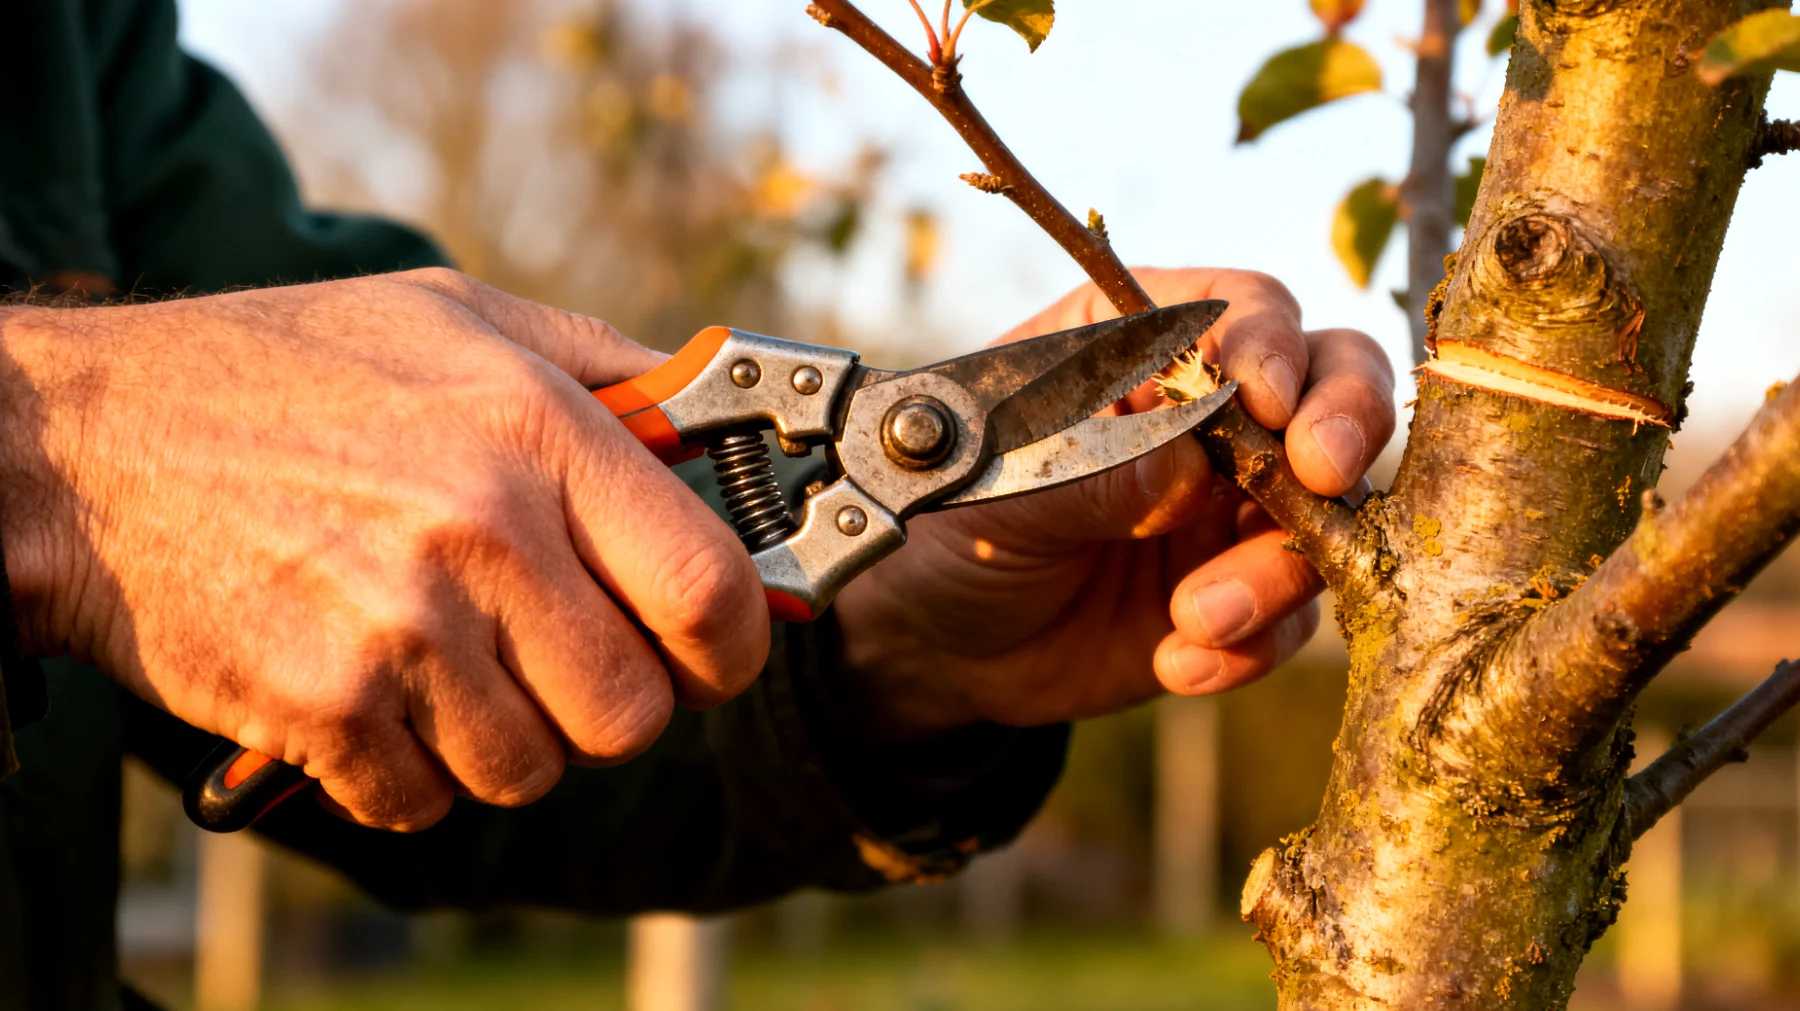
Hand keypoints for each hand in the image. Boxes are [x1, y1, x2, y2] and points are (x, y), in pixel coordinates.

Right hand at [0, 269, 769, 829]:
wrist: (81, 447)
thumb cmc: (279, 372)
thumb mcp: (458, 319)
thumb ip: (605, 368)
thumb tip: (715, 419)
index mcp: (539, 433)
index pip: (710, 593)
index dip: (733, 646)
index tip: (711, 653)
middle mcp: (484, 533)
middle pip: (631, 714)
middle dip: (608, 706)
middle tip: (562, 663)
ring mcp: (401, 629)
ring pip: (530, 769)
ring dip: (503, 739)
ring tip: (448, 664)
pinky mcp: (321, 708)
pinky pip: (424, 802)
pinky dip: (408, 772)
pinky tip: (373, 694)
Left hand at [833, 268, 1394, 737]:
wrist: (939, 644)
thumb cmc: (954, 528)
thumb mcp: (1004, 490)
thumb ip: (1094, 475)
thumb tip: (1189, 471)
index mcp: (1143, 341)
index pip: (1244, 308)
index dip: (1271, 343)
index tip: (1268, 399)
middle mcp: (1212, 412)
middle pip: (1332, 381)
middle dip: (1344, 423)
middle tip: (1322, 474)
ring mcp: (1236, 501)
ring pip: (1327, 508)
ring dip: (1276, 570)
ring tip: (1196, 617)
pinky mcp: (1243, 590)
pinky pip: (1293, 614)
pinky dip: (1250, 645)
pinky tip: (1177, 663)